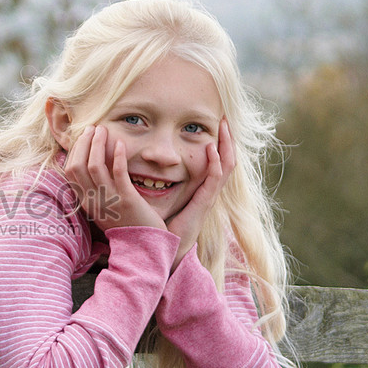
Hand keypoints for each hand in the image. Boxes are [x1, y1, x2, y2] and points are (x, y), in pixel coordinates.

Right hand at [63, 124, 166, 233]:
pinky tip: (121, 143)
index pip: (70, 172)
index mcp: (86, 202)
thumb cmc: (125, 225)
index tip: (84, 137)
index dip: (75, 151)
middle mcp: (93, 200)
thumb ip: (95, 191)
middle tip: (93, 128)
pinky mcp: (127, 200)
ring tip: (103, 130)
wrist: (142, 249)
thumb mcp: (103, 209)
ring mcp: (109, 201)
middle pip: (78, 166)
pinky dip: (118, 156)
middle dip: (84, 143)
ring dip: (98, 144)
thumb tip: (88, 171)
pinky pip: (118, 174)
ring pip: (95, 167)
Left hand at [166, 118, 235, 266]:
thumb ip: (154, 179)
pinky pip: (215, 179)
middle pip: (226, 159)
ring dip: (227, 145)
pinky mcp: (205, 202)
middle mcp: (208, 190)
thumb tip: (139, 161)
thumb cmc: (161, 223)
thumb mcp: (162, 195)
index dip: (219, 142)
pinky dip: (215, 162)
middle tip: (226, 119)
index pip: (215, 160)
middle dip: (228, 139)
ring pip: (226, 166)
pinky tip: (212, 148)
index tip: (217, 123)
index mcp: (200, 187)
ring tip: (224, 127)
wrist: (166, 248)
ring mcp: (209, 196)